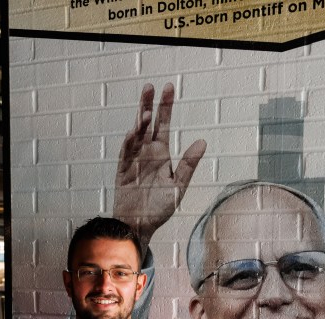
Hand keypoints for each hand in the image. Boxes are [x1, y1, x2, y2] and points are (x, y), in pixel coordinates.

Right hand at [113, 83, 206, 247]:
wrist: (140, 225)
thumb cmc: (159, 208)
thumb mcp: (178, 186)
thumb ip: (189, 165)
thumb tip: (202, 142)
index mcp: (161, 154)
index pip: (163, 125)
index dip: (165, 107)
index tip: (168, 88)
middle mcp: (146, 153)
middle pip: (147, 124)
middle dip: (148, 105)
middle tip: (150, 86)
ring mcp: (133, 161)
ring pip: (135, 136)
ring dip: (139, 124)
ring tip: (145, 113)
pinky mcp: (122, 171)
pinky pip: (125, 154)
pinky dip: (129, 143)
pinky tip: (133, 133)